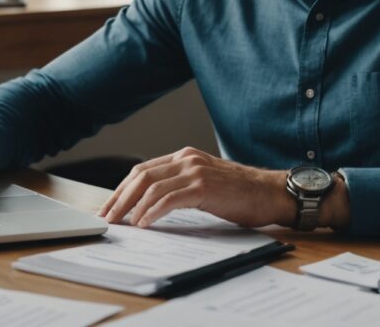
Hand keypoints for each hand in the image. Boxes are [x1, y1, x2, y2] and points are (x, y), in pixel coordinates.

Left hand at [97, 147, 292, 228]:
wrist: (272, 193)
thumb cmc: (242, 194)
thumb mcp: (206, 183)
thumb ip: (181, 187)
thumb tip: (152, 206)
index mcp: (185, 157)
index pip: (143, 170)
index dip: (122, 189)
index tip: (110, 206)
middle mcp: (187, 159)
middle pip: (141, 176)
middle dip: (120, 198)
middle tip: (108, 217)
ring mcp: (195, 171)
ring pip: (151, 186)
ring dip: (131, 207)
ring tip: (122, 223)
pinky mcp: (204, 187)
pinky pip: (169, 199)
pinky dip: (152, 212)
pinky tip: (144, 223)